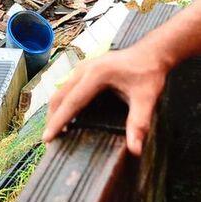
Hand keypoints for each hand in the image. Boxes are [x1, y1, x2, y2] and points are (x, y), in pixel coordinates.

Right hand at [43, 43, 169, 155]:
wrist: (153, 51)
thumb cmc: (149, 72)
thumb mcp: (146, 99)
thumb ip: (138, 123)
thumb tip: (135, 149)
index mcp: (96, 75)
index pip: (71, 102)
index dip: (58, 121)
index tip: (47, 138)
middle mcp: (85, 69)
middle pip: (60, 96)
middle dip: (52, 118)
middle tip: (49, 140)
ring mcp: (84, 66)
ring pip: (61, 90)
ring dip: (56, 110)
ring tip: (55, 130)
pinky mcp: (86, 68)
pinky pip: (68, 87)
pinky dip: (64, 102)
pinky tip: (68, 115)